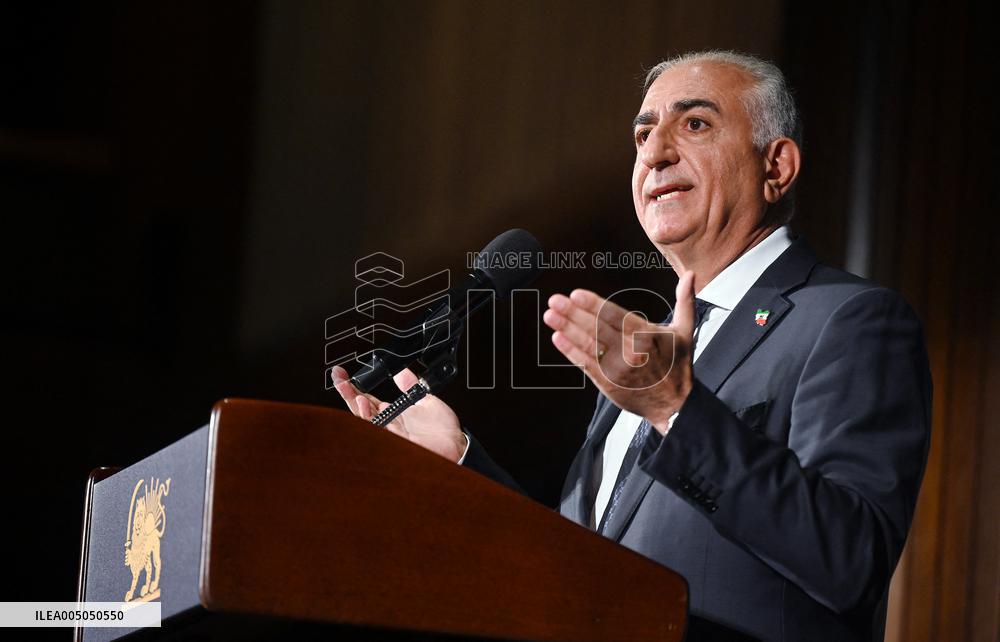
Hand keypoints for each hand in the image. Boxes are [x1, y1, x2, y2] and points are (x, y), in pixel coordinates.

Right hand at [331, 365, 467, 462]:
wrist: (458, 445)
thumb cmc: (443, 430)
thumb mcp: (426, 399)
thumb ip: (411, 385)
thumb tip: (401, 371)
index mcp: (393, 413)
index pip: (366, 398)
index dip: (353, 386)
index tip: (342, 374)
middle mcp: (388, 423)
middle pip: (360, 407)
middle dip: (347, 392)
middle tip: (338, 377)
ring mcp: (391, 433)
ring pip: (366, 421)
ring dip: (357, 406)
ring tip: (353, 393)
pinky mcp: (398, 441)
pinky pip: (378, 431)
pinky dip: (369, 419)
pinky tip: (365, 406)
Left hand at [542, 271, 696, 433]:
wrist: (674, 405)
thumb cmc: (677, 366)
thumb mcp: (684, 332)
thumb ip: (685, 301)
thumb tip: (690, 275)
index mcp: (647, 337)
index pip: (615, 317)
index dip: (594, 305)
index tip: (575, 295)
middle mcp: (631, 352)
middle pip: (597, 329)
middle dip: (573, 314)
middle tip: (555, 301)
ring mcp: (617, 369)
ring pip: (588, 345)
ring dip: (567, 329)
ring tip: (550, 316)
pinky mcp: (608, 383)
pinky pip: (586, 364)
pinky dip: (570, 351)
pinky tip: (557, 338)